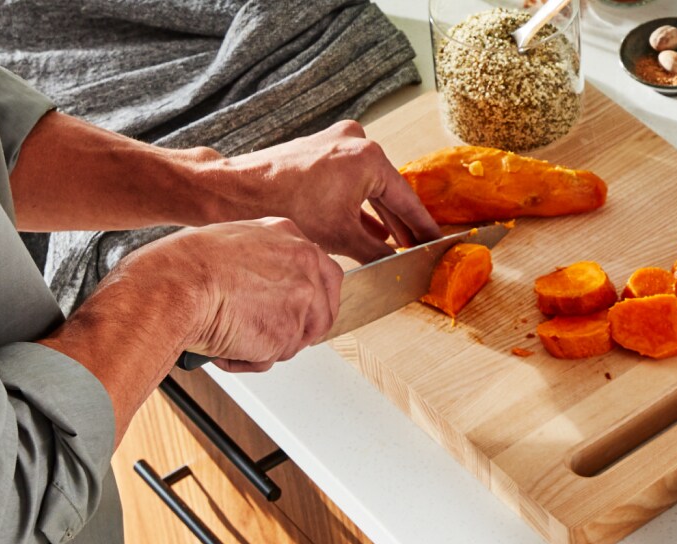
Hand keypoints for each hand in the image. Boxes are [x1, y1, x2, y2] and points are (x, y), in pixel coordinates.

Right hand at [106, 218, 341, 371]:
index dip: (315, 301)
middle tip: (268, 337)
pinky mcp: (285, 334)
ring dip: (266, 347)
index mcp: (291, 237)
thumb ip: (262, 259)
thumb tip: (264, 282)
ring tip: (230, 336)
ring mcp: (299, 301)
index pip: (327, 275)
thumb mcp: (232, 241)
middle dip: (299, 332)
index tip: (304, 313)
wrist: (175, 285)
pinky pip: (269, 360)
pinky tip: (222, 346)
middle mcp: (304, 266)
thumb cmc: (185, 264)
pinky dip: (245, 360)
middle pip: (322, 313)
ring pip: (294, 340)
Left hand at [186, 121, 440, 261]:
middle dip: (402, 224)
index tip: (438, 243)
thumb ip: (378, 253)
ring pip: (370, 187)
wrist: (238, 192)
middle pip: (390, 191)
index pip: (407, 200)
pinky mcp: (320, 150)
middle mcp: (356, 142)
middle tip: (419, 248)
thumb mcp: (341, 237)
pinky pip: (351, 181)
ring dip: (381, 216)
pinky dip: (360, 205)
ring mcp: (337, 143)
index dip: (423, 227)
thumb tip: (398, 268)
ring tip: (397, 243)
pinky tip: (370, 229)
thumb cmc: (286, 206)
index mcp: (369, 157)